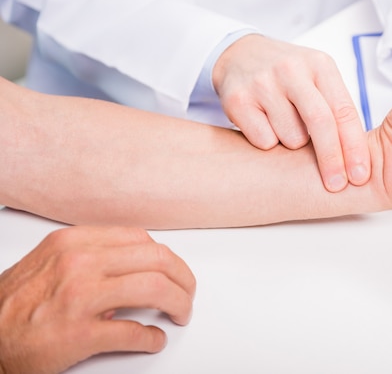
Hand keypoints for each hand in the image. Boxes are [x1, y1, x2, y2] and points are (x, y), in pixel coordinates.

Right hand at [0, 226, 195, 373]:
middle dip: (183, 278)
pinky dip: (152, 337)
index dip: (167, 258)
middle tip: (187, 294)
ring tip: (180, 314)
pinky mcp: (79, 334)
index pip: (141, 239)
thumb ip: (93, 256)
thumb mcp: (52, 263)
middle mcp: (79, 263)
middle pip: (157, 259)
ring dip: (178, 302)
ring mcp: (80, 297)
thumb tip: (135, 266)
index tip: (174, 271)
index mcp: (74, 243)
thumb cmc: (16, 305)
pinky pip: (134, 332)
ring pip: (155, 287)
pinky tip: (153, 339)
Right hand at [213, 34, 370, 191]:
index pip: (343, 111)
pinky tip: (264, 124)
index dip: (354, 147)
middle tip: (336, 185)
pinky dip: (269, 142)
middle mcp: (291, 70)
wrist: (240, 55)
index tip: (360, 174)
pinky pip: (264, 141)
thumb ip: (337, 108)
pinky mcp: (238, 100)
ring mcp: (263, 83)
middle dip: (331, 159)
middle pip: (320, 123)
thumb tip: (357, 155)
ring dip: (293, 144)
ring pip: (291, 138)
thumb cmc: (288, 76)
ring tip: (285, 126)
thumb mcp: (318, 79)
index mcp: (319, 65)